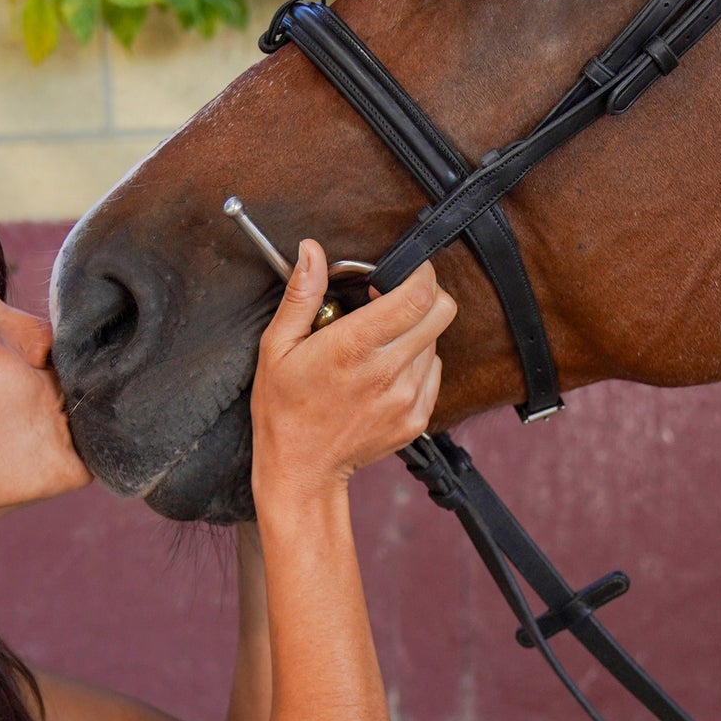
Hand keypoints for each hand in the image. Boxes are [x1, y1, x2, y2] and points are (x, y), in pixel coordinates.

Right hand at [251, 241, 455, 507]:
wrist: (301, 469)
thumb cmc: (283, 407)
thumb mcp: (277, 345)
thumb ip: (301, 294)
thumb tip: (311, 250)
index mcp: (354, 347)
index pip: (418, 295)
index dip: (420, 273)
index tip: (404, 271)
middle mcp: (388, 372)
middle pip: (442, 312)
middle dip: (425, 295)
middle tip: (396, 299)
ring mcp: (407, 398)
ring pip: (437, 342)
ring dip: (417, 332)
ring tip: (380, 343)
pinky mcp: (417, 419)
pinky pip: (433, 373)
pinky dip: (417, 363)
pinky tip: (385, 371)